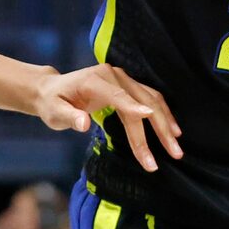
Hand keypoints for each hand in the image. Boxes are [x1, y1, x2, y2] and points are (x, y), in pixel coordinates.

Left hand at [35, 64, 182, 169]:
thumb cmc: (53, 103)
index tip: (148, 116)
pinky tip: (172, 131)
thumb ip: (69, 118)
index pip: (118, 95)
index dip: (133, 106)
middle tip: (172, 153)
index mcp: (95, 80)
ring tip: (176, 147)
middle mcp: (113, 75)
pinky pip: (151, 98)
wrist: (52, 89)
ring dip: (166, 124)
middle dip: (158, 128)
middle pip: (142, 101)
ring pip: (152, 100)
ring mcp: (123, 78)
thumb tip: (83, 124)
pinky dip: (163, 114)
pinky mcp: (128, 85)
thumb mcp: (54, 113)